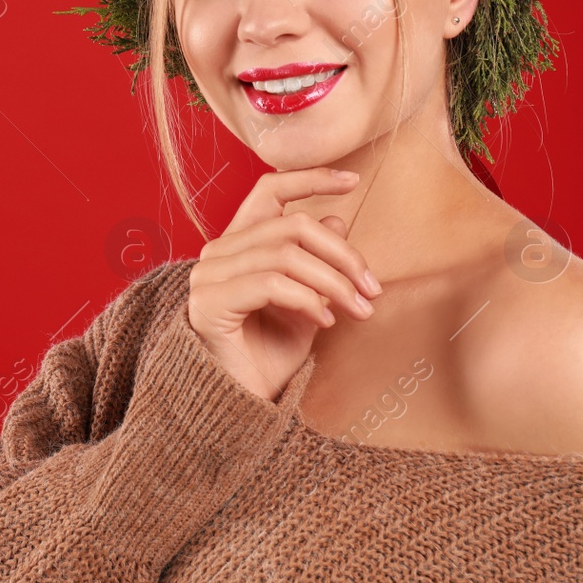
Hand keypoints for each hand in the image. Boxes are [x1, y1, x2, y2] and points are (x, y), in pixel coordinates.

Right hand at [185, 167, 382, 400]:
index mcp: (239, 243)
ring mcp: (209, 275)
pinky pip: (269, 284)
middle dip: (342, 254)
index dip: (310, 178)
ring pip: (285, 255)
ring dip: (333, 282)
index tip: (353, 180)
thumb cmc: (268, 355)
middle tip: (373, 288)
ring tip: (358, 309)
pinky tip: (325, 321)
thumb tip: (337, 219)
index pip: (269, 191)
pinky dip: (307, 300)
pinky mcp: (210, 302)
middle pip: (291, 227)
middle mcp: (218, 252)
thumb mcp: (306, 303)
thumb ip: (316, 264)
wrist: (239, 404)